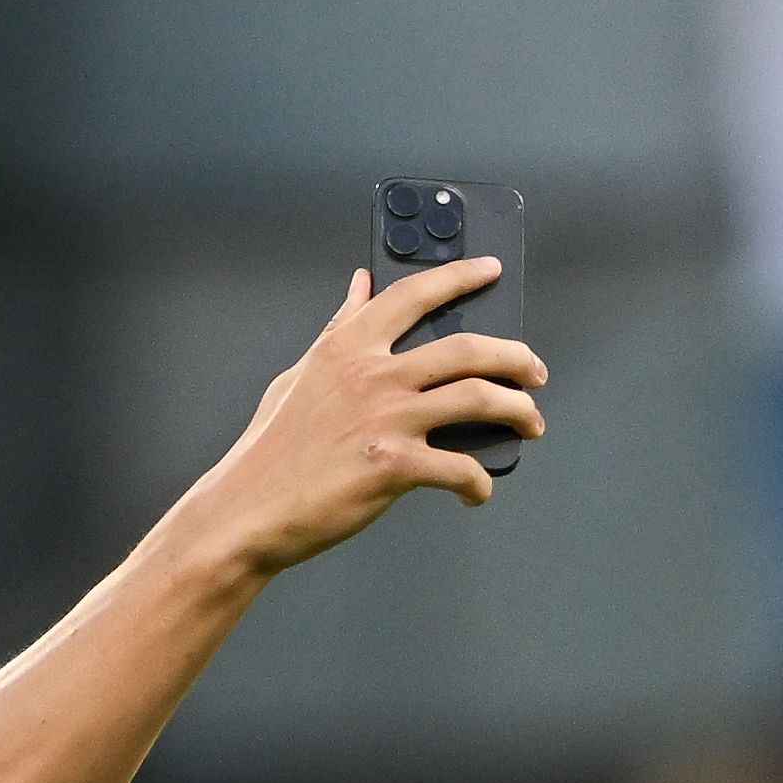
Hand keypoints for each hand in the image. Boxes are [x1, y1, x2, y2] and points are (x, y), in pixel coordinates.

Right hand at [176, 261, 546, 578]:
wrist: (248, 511)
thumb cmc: (270, 451)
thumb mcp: (298, 376)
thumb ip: (337, 331)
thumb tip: (359, 288)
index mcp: (348, 348)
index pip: (414, 295)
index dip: (459, 277)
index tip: (490, 270)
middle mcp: (373, 375)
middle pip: (467, 348)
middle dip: (515, 356)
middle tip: (534, 370)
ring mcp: (386, 420)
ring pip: (479, 398)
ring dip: (518, 410)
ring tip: (531, 422)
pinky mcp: (394, 467)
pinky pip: (460, 468)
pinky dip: (478, 483)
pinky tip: (476, 492)